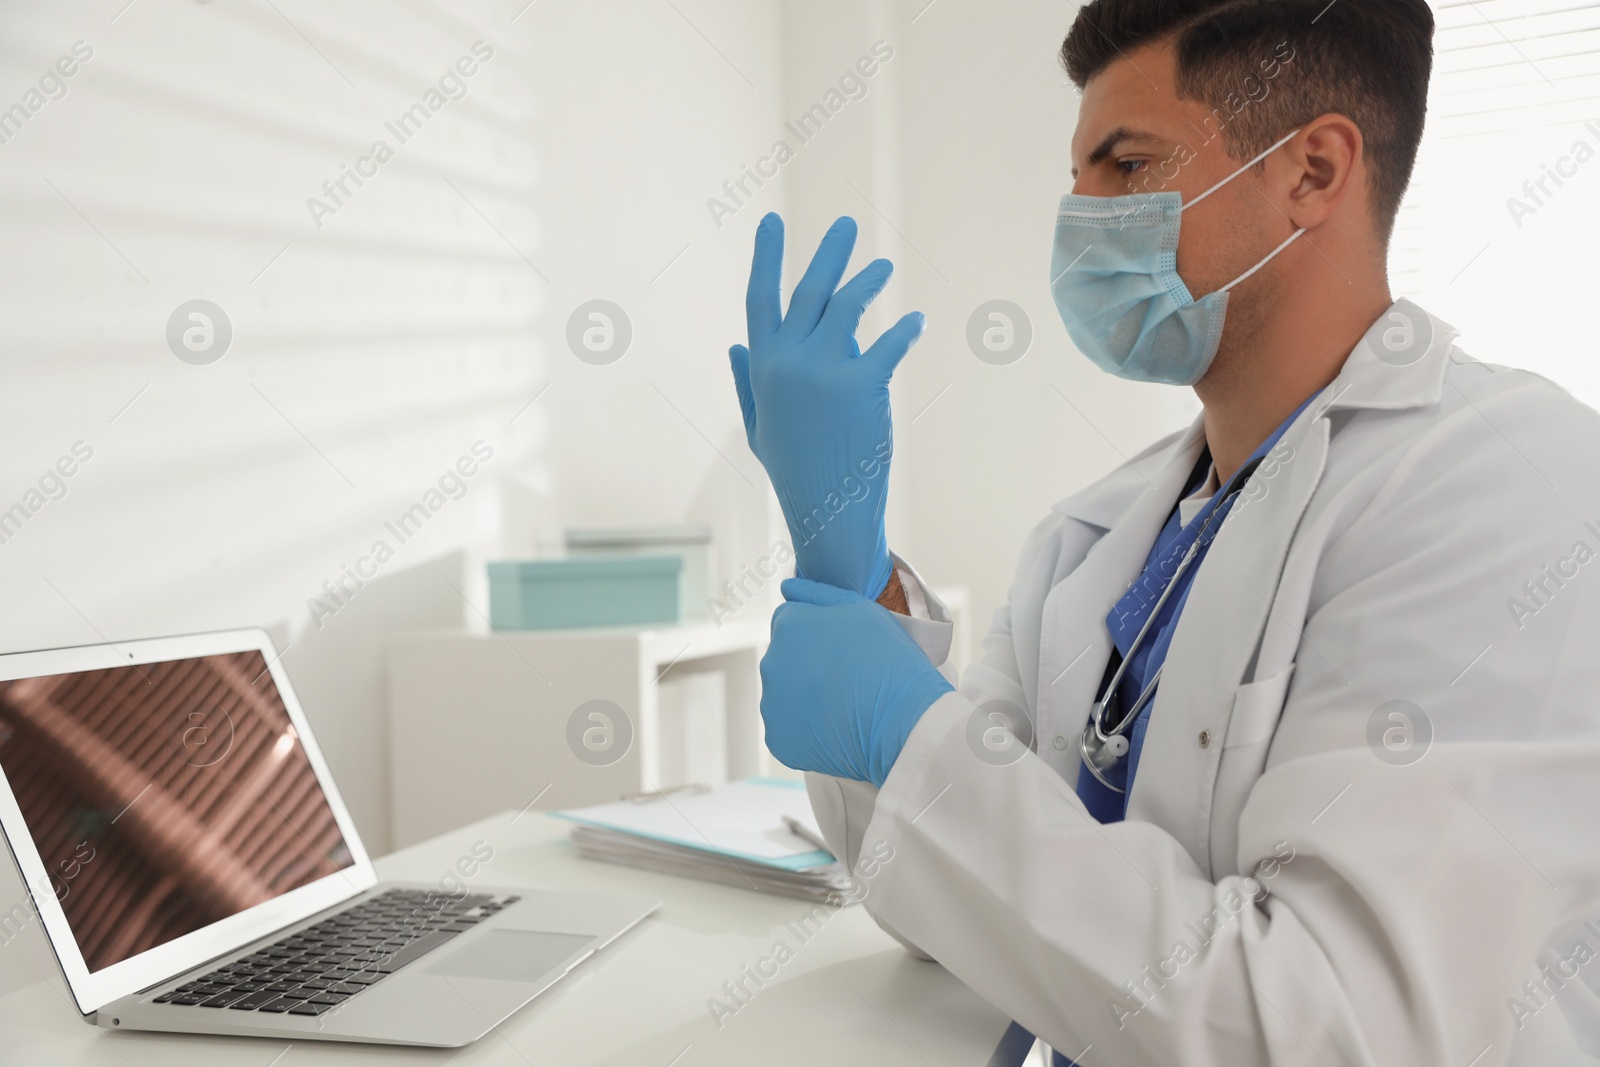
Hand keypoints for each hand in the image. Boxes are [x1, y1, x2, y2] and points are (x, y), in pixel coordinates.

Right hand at [730, 213, 925, 598]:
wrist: (827, 512)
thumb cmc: (795, 471)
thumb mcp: (759, 427)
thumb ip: (746, 383)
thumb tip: (734, 346)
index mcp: (762, 368)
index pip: (760, 298)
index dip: (765, 257)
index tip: (770, 221)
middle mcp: (789, 363)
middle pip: (810, 290)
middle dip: (830, 252)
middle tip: (847, 224)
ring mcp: (824, 372)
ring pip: (848, 306)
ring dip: (869, 281)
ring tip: (884, 267)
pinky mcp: (862, 386)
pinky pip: (889, 344)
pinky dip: (905, 330)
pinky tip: (916, 322)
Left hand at [760, 578, 952, 787]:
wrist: (904, 721)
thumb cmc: (889, 659)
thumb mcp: (861, 609)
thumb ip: (818, 594)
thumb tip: (787, 587)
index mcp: (788, 626)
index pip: (789, 621)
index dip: (817, 632)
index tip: (843, 648)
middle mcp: (771, 663)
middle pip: (784, 658)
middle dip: (807, 663)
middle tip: (847, 676)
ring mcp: (772, 704)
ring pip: (784, 694)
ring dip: (804, 696)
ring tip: (844, 703)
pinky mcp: (778, 740)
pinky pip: (788, 728)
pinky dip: (806, 729)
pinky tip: (835, 727)